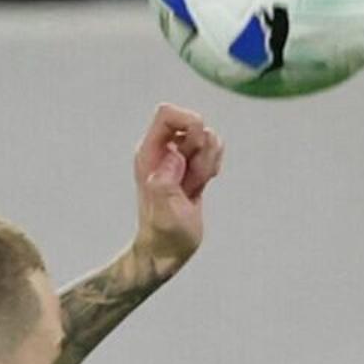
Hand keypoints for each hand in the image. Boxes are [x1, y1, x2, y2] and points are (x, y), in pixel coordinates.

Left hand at [130, 103, 224, 276]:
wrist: (167, 251)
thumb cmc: (164, 235)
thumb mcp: (165, 214)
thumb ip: (164, 185)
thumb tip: (174, 156)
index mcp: (149, 154)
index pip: (167, 113)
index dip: (188, 121)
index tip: (196, 146)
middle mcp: (162, 151)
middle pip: (194, 123)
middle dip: (203, 149)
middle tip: (192, 180)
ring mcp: (177, 157)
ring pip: (207, 137)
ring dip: (209, 161)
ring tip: (195, 187)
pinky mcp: (191, 165)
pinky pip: (213, 150)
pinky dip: (214, 165)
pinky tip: (201, 186)